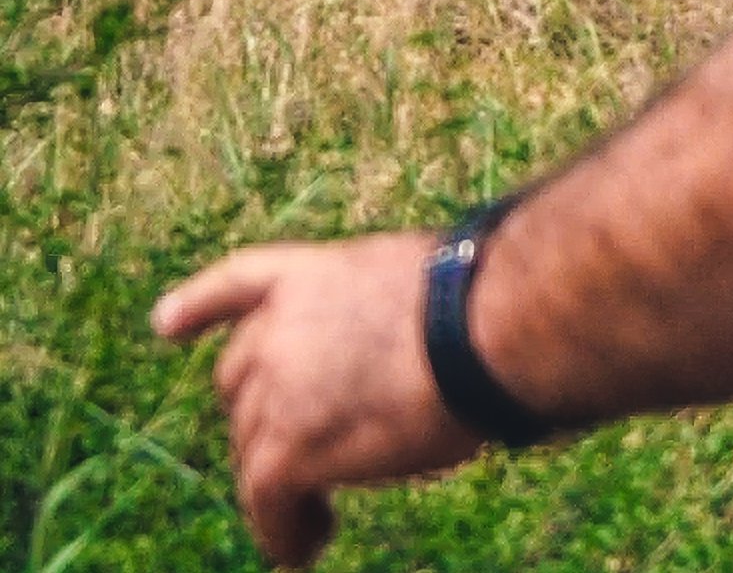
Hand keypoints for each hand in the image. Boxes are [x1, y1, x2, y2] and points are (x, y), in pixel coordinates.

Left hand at [153, 232, 482, 565]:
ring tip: (319, 516)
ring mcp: (276, 389)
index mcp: (312, 273)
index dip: (199, 306)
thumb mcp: (411, 281)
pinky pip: (267, 504)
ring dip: (279, 484)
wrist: (481, 330)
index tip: (165, 325)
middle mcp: (279, 326)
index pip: (240, 281)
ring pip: (252, 449)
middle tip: (307, 452)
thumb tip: (384, 355)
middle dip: (263, 417)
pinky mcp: (285, 451)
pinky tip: (307, 546)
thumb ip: (371, 312)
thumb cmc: (480, 300)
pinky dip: (284, 530)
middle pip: (240, 382)